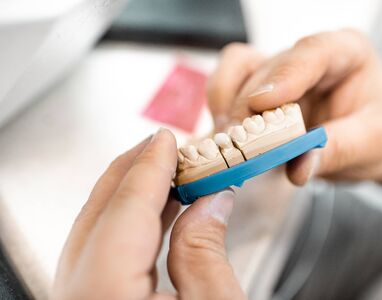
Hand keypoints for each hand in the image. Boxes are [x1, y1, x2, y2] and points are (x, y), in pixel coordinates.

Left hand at [52, 129, 244, 299]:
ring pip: (95, 232)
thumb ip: (206, 251)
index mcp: (105, 294)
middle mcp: (79, 296)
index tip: (167, 140)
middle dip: (132, 172)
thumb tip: (211, 202)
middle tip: (161, 147)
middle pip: (99, 215)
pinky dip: (126, 226)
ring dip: (130, 198)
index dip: (150, 168)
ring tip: (163, 175)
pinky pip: (99, 254)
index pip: (126, 211)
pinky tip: (154, 214)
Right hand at [208, 29, 381, 183]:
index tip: (263, 103)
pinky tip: (223, 137)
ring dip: (226, 105)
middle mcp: (306, 57)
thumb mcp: (372, 145)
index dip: (285, 75)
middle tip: (240, 144)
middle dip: (248, 108)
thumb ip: (339, 151)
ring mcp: (278, 71)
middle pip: (267, 69)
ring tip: (228, 141)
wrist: (362, 145)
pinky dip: (218, 110)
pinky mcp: (257, 89)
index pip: (313, 52)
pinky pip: (227, 85)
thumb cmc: (373, 135)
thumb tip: (298, 167)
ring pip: (238, 69)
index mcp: (346, 53)